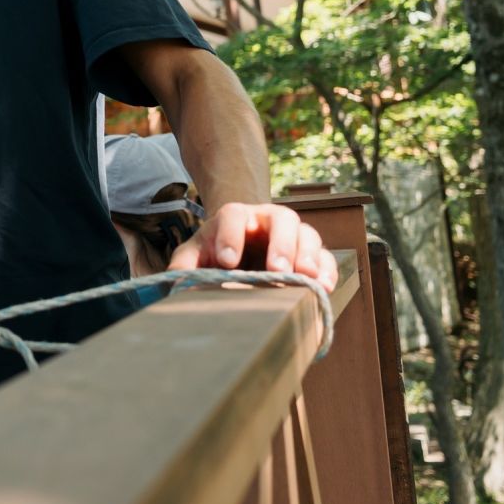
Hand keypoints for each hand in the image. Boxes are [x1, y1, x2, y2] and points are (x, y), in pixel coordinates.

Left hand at [167, 202, 337, 292]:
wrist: (240, 249)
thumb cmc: (216, 251)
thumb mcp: (195, 254)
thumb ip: (183, 265)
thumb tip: (176, 283)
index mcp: (236, 216)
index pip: (233, 216)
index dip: (230, 236)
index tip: (227, 262)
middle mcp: (269, 220)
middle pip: (282, 220)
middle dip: (280, 244)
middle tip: (276, 269)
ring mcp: (294, 235)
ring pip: (308, 235)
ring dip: (309, 257)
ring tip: (306, 278)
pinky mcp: (312, 254)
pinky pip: (326, 258)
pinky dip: (327, 271)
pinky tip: (324, 287)